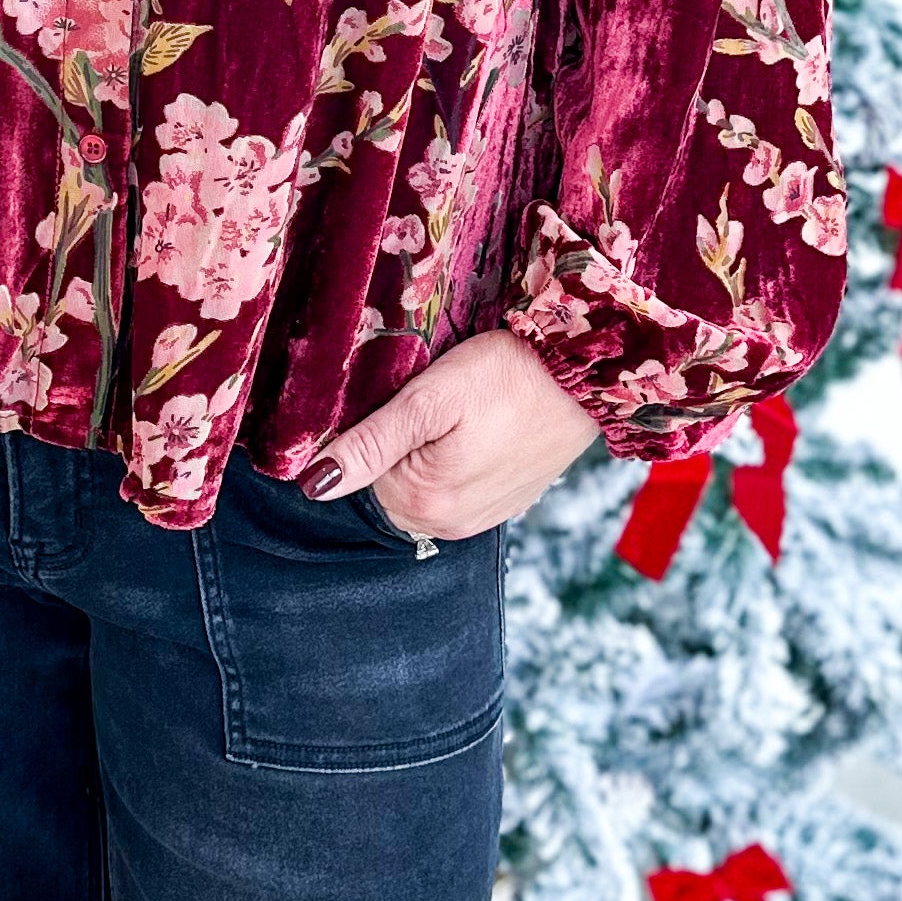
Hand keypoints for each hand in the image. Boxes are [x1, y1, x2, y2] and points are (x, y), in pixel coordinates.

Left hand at [301, 327, 595, 543]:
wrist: (587, 375)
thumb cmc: (510, 375)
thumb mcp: (431, 398)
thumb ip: (370, 443)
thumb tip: (314, 485)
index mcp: (424, 503)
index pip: (361, 473)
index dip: (374, 431)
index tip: (404, 397)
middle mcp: (450, 525)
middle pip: (391, 483)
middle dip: (399, 444)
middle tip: (434, 399)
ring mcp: (481, 518)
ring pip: (423, 485)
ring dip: (428, 452)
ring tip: (460, 410)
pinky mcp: (505, 503)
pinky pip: (457, 487)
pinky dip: (457, 460)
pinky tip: (479, 427)